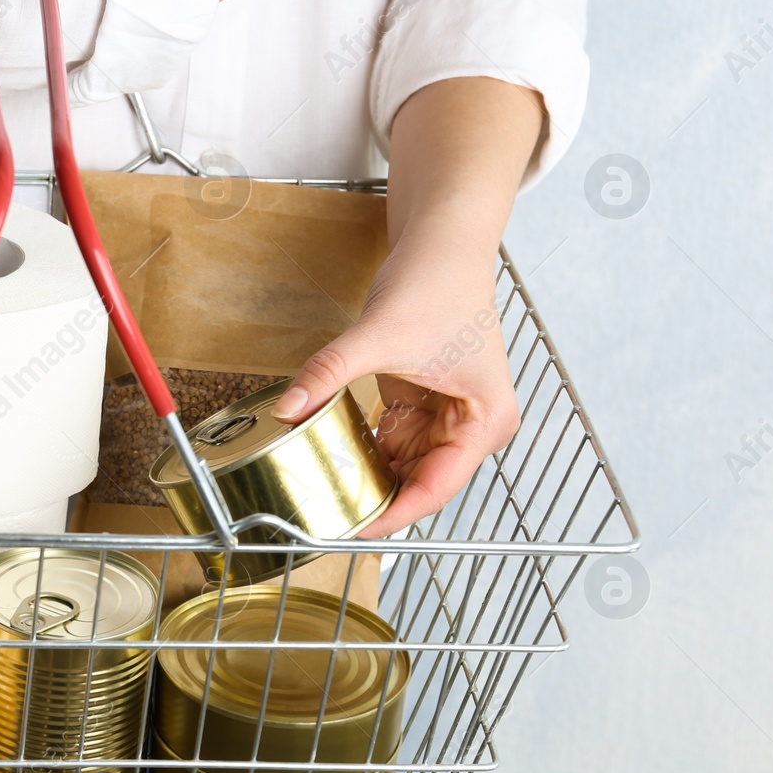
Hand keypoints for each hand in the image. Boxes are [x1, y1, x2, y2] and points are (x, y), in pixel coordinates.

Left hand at [271, 76, 544, 539]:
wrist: (442, 242)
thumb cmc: (438, 283)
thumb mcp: (380, 335)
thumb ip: (330, 373)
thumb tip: (289, 409)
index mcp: (484, 423)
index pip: (434, 489)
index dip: (389, 515)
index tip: (347, 530)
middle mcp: (472, 427)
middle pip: (417, 483)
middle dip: (372, 497)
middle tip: (322, 515)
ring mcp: (448, 417)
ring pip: (400, 466)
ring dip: (363, 475)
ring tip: (318, 491)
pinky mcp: (422, 403)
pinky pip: (388, 441)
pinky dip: (361, 448)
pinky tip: (328, 456)